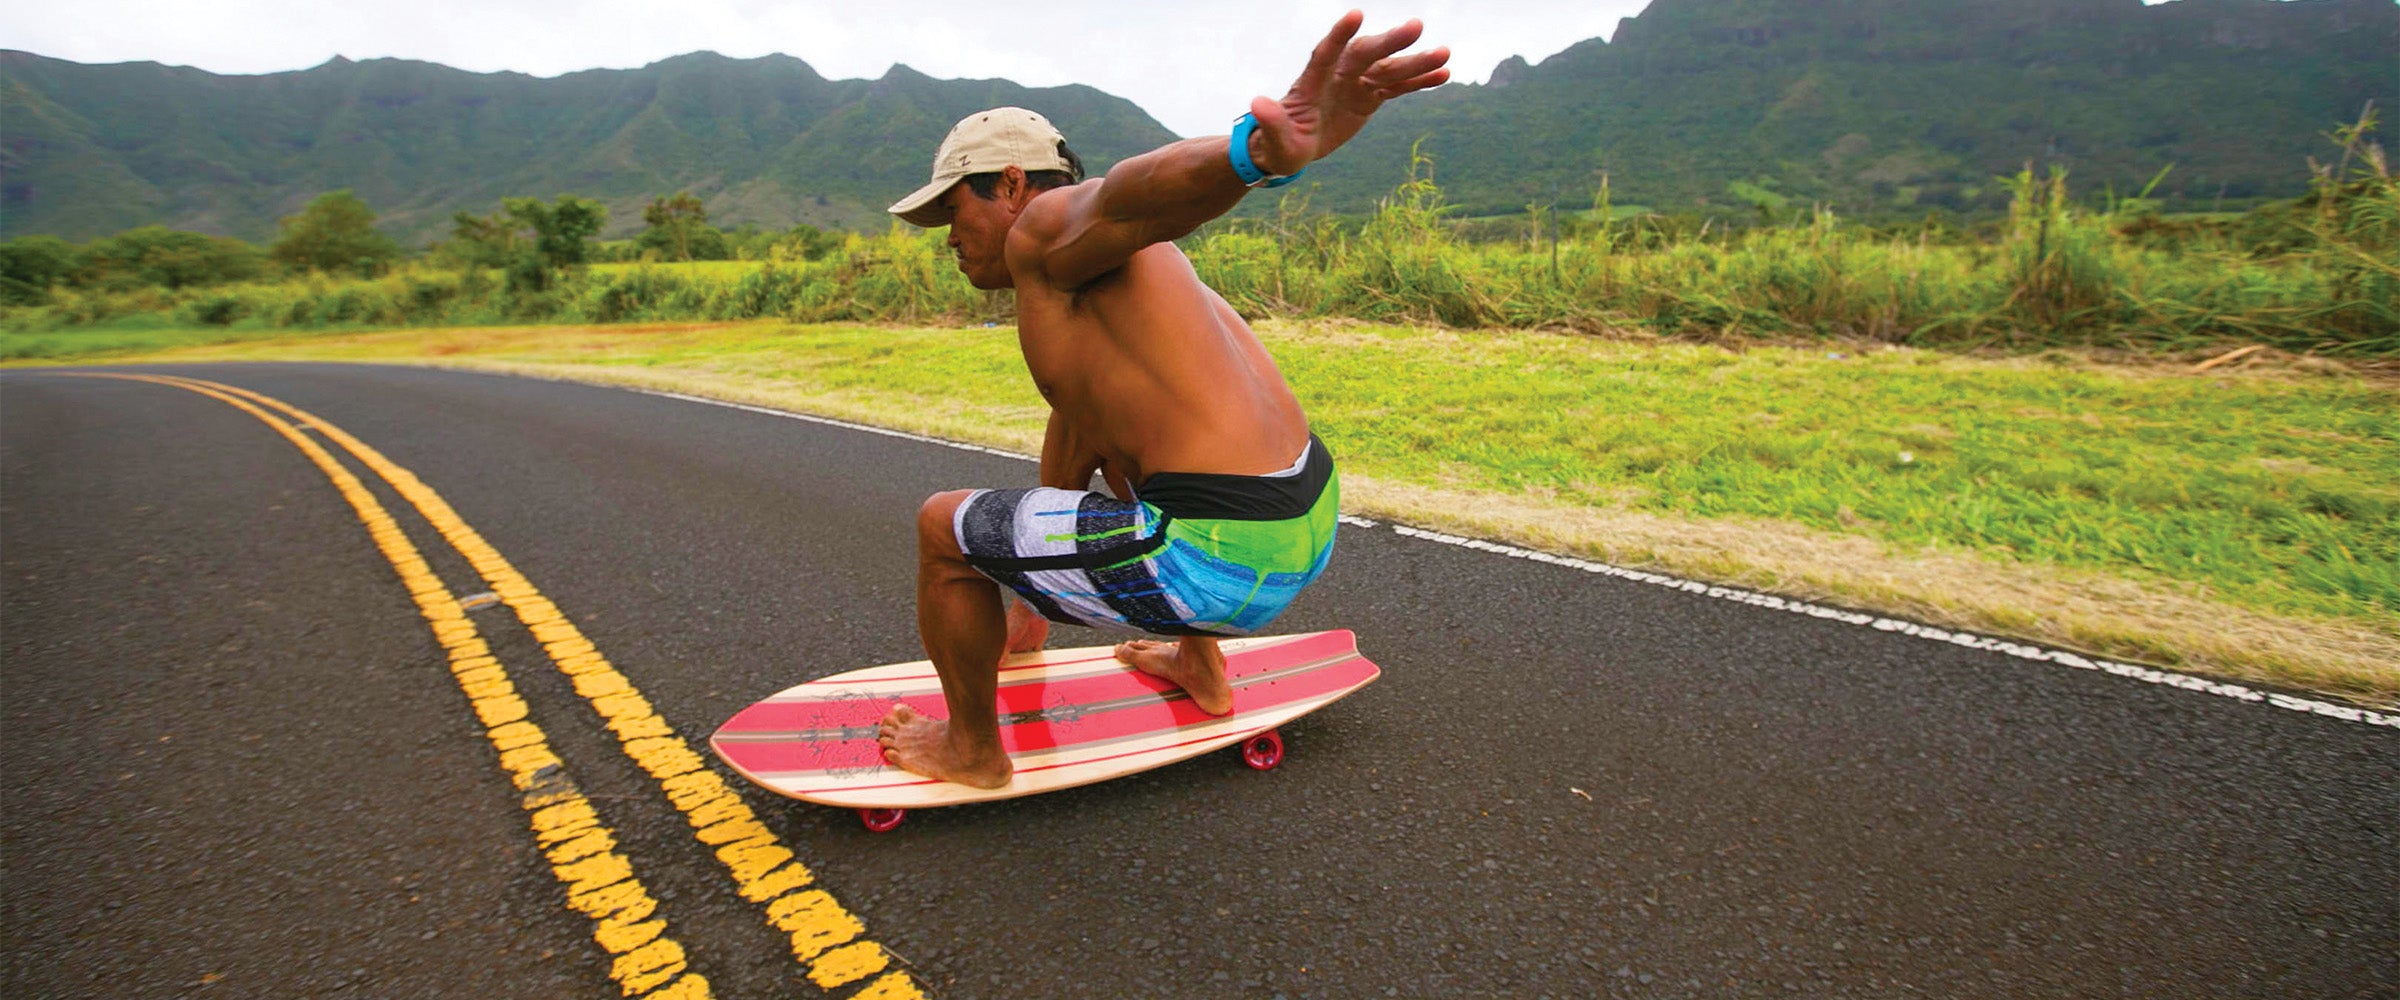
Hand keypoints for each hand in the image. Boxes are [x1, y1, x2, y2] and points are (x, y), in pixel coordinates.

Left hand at [1247, 11, 1451, 176]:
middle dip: (1389, 42)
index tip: (1355, 15)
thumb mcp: (1274, 141)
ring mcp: (1355, 84)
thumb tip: (1257, 104)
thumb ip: (1270, 122)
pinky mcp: (1369, 96)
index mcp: (1310, 83)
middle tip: (1416, 27)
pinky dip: (1419, 81)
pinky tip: (1443, 74)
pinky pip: (1397, 86)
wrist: (1291, 146)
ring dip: (1415, 61)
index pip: (1325, 54)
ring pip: (1388, 69)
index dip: (1339, 36)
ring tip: (1444, 54)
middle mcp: (1336, 76)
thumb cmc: (1278, 144)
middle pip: (1365, 54)